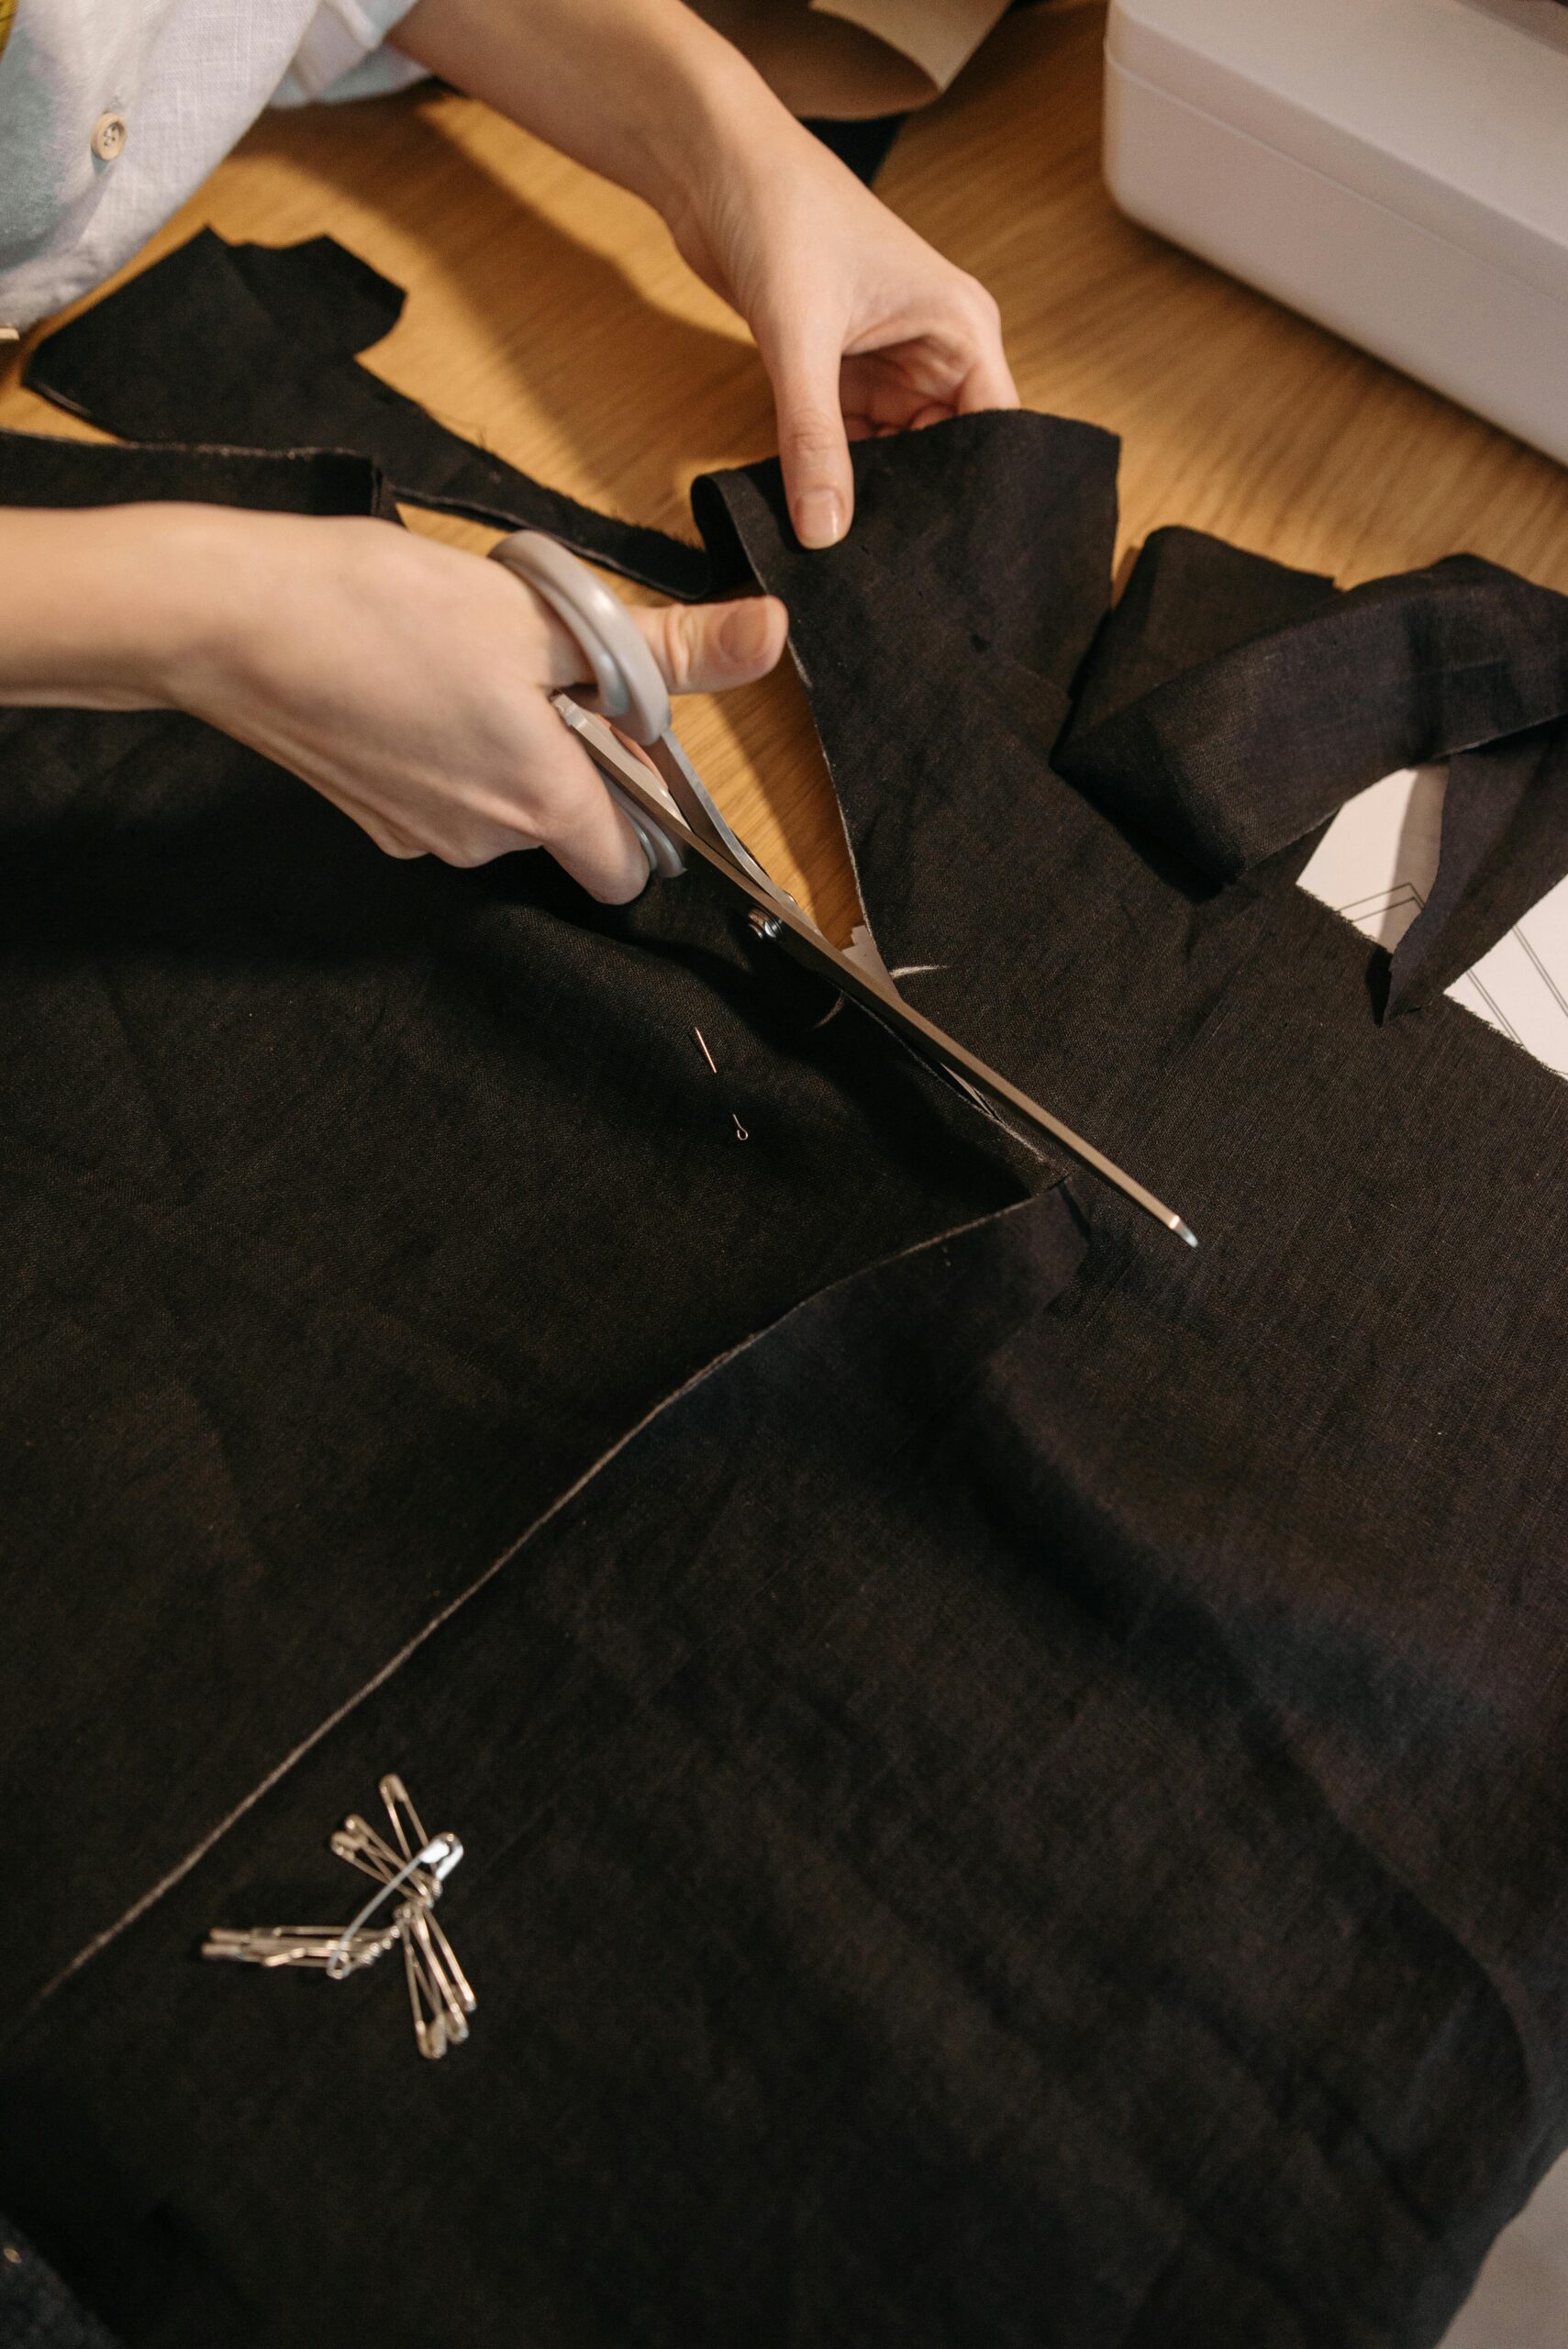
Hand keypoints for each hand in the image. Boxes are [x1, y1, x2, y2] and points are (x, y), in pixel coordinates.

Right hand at [151, 509, 786, 899]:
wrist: (229, 619)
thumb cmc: (383, 609)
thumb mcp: (546, 616)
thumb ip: (665, 646)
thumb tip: (769, 635)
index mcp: (542, 805)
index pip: (629, 870)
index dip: (645, 809)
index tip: (622, 734)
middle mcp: (482, 843)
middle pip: (565, 829)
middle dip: (570, 759)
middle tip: (534, 667)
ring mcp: (418, 836)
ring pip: (499, 808)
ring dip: (506, 745)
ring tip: (462, 661)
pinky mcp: (368, 815)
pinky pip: (439, 794)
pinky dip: (444, 747)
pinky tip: (410, 679)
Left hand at [665, 107, 1018, 548]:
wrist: (710, 164)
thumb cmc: (780, 211)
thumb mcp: (800, 337)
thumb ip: (814, 440)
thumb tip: (825, 531)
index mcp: (959, 327)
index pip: (996, 432)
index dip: (980, 493)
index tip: (952, 555)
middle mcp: (933, 349)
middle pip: (945, 455)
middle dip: (916, 504)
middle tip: (889, 568)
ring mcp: (886, 362)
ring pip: (892, 456)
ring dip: (867, 494)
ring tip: (847, 548)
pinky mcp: (839, 371)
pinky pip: (846, 443)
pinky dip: (829, 473)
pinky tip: (813, 511)